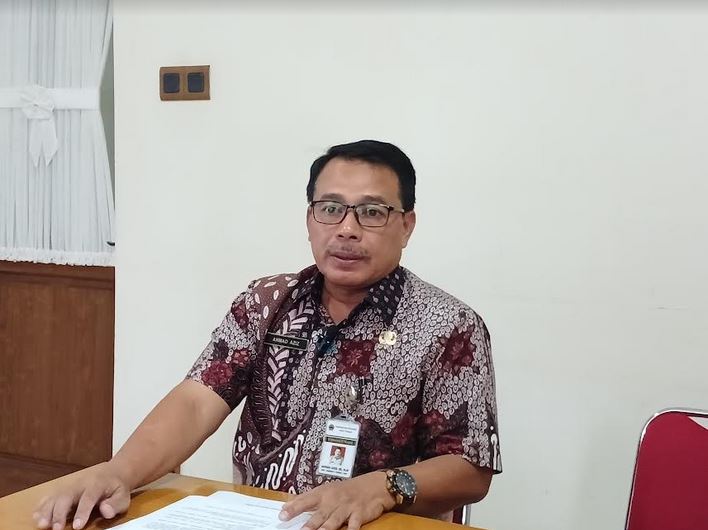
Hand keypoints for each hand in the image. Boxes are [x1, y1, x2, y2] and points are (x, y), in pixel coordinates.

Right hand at [32, 462, 131, 529]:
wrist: (112, 473)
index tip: (76, 527)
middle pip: (67, 496)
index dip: (82, 512)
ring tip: (41, 525)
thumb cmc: (117, 488)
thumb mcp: (123, 496)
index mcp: (97, 484)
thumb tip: (106, 510)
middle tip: (55, 529)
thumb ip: (115, 504)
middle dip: (60, 513)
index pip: (88, 497)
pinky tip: (36, 516)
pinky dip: (42, 506)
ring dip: (47, 511)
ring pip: (56, 496)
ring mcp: (70, 486)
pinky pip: (50, 496)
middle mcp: (80, 483)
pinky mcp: (63, 490)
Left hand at [278, 472, 395, 529]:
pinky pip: (355, 524)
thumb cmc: (346, 490)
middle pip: (319, 514)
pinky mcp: (359, 514)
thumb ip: (306, 499)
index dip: (294, 508)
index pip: (305, 500)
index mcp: (323, 494)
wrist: (373, 486)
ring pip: (335, 520)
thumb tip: (285, 505)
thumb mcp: (326, 490)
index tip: (282, 515)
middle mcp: (333, 500)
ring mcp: (347, 508)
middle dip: (310, 524)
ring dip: (327, 528)